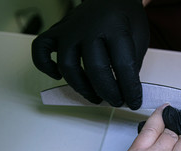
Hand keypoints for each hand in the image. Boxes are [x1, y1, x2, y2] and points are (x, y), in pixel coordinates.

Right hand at [31, 0, 148, 109]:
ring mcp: (70, 29)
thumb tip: (125, 91)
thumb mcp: (139, 39)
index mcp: (115, 28)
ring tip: (95, 97)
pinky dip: (46, 66)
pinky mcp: (57, 32)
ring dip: (81, 87)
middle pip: (95, 69)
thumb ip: (132, 64)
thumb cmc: (124, 18)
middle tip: (116, 101)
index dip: (130, 89)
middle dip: (107, 92)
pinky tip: (59, 75)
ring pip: (68, 66)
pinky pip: (41, 50)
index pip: (123, 66)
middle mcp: (89, 28)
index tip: (133, 101)